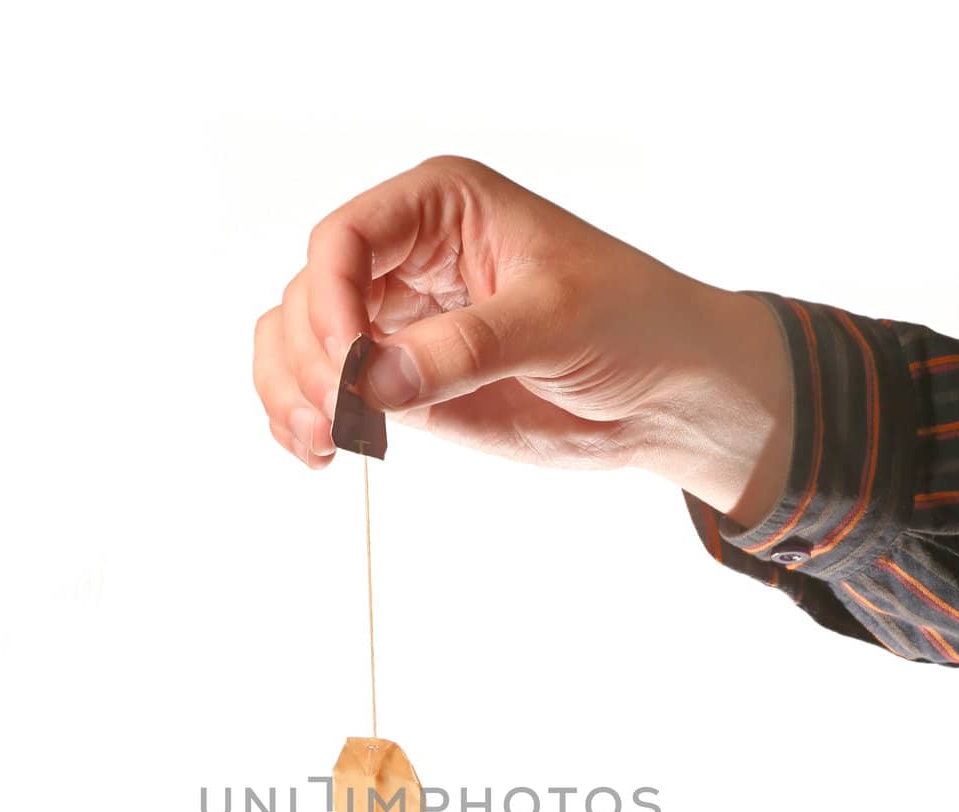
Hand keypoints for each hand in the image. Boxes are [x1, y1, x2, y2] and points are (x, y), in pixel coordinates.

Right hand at [251, 155, 791, 524]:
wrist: (667, 394)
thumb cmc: (634, 325)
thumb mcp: (557, 323)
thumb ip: (464, 348)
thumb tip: (373, 380)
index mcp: (441, 208)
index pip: (345, 240)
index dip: (330, 302)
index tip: (348, 366)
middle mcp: (407, 259)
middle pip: (307, 295)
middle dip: (307, 359)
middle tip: (335, 420)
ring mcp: (399, 326)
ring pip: (299, 345)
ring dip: (291, 394)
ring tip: (322, 446)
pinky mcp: (403, 386)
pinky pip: (328, 394)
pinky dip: (307, 423)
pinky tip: (321, 455)